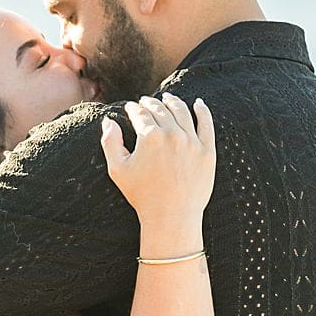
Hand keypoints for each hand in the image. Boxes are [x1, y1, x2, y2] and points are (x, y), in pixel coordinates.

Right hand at [99, 93, 215, 218]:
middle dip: (150, 103)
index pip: (140, 114)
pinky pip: (206, 124)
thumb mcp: (117, 169)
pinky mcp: (207, 151)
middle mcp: (172, 134)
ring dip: (173, 102)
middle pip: (160, 110)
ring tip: (168, 98)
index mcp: (149, 137)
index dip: (133, 109)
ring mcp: (192, 141)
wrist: (172, 217)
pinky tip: (198, 103)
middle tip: (146, 102)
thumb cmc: (142, 196)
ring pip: (182, 112)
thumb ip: (110, 142)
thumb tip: (108, 121)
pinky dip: (202, 111)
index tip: (131, 108)